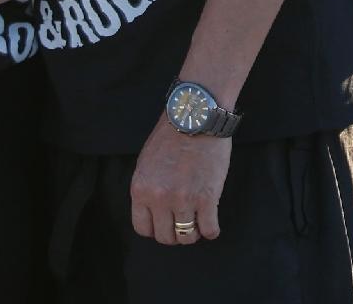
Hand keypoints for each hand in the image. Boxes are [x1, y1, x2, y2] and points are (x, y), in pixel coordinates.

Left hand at [130, 114, 231, 244]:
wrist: (196, 116)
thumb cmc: (171, 135)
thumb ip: (147, 188)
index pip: (143, 228)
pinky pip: (209, 229)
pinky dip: (211, 231)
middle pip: (165, 236)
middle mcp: (159, 198)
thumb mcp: (146, 163)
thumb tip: (153, 210)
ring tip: (198, 223)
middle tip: (183, 224)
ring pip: (187, 237)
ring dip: (193, 233)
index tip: (165, 224)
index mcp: (141, 189)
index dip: (155, 229)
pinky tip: (212, 224)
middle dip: (174, 233)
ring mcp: (184, 200)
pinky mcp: (207, 198)